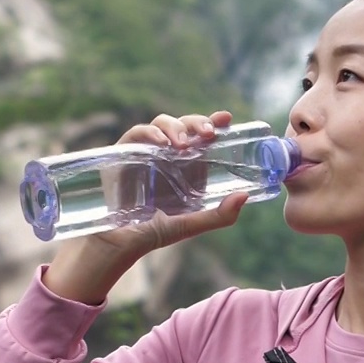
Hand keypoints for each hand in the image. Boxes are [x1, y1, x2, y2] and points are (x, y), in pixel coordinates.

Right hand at [42, 111, 248, 303]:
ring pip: (161, 124)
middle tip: (208, 133)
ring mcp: (145, 152)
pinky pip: (136, 134)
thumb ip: (219, 216)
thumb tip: (244, 196)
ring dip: (175, 127)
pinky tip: (161, 142)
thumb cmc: (153, 233)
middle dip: (197, 122)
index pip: (200, 136)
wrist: (119, 243)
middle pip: (183, 125)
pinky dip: (149, 133)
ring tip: (183, 143)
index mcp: (185, 165)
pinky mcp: (124, 153)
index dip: (213, 122)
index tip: (226, 119)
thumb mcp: (190, 225)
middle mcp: (166, 154)